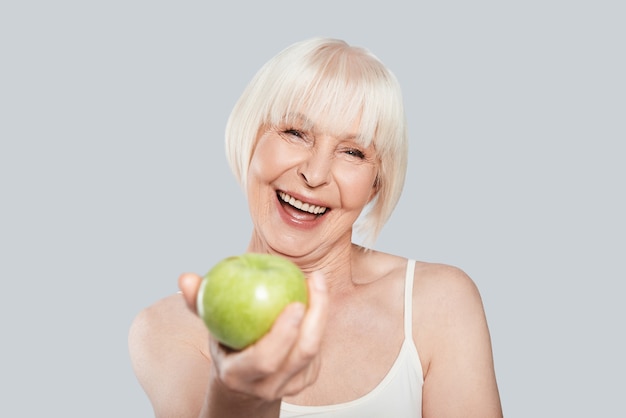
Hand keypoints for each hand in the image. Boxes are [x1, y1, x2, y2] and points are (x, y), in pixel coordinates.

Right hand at [178, 270, 328, 400]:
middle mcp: (266, 386)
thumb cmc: (225, 346)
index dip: (283, 334)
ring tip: (316, 281)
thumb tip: (185, 278)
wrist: (242, 384)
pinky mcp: (305, 379)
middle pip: (301, 354)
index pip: (265, 359)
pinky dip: (319, 321)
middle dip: (315, 317)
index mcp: (238, 374)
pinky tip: (316, 295)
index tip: (295, 303)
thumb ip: (197, 303)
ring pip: (314, 351)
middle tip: (314, 281)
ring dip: (320, 314)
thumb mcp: (210, 327)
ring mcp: (289, 386)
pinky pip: (318, 349)